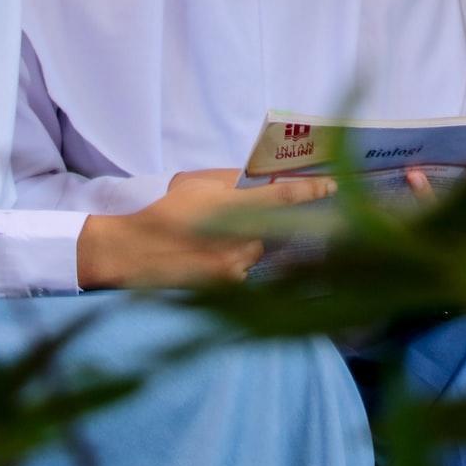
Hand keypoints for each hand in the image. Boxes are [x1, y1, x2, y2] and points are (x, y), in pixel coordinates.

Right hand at [77, 169, 334, 288]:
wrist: (134, 254)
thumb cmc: (164, 212)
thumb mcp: (195, 183)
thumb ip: (231, 180)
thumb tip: (259, 180)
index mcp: (233, 206)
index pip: (284, 197)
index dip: (311, 190)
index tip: (330, 185)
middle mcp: (241, 239)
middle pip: (273, 228)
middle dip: (264, 222)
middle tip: (237, 219)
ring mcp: (237, 266)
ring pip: (259, 251)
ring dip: (248, 243)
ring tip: (213, 240)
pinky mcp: (228, 286)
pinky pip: (245, 270)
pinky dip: (235, 262)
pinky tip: (209, 258)